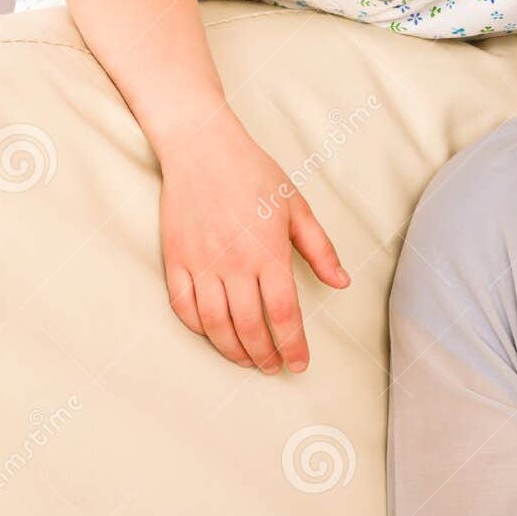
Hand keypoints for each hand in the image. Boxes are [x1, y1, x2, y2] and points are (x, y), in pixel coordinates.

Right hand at [158, 114, 349, 371]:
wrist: (201, 148)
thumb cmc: (255, 174)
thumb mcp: (297, 207)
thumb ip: (320, 249)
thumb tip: (342, 282)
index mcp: (268, 251)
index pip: (283, 314)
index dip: (293, 344)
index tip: (300, 363)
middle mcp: (233, 263)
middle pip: (250, 327)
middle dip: (266, 355)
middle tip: (276, 367)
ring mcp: (200, 263)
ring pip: (215, 324)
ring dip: (234, 350)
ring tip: (250, 359)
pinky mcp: (174, 259)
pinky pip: (184, 307)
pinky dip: (200, 329)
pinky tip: (215, 335)